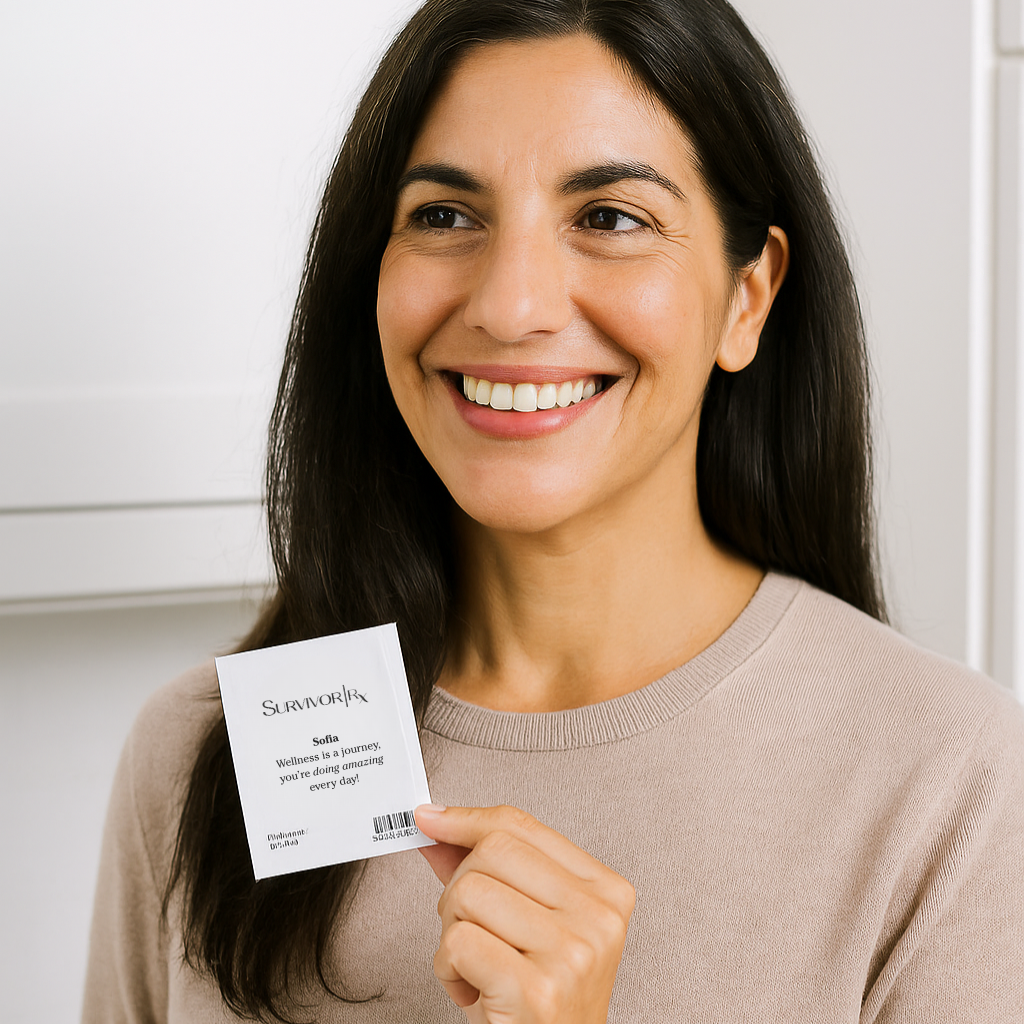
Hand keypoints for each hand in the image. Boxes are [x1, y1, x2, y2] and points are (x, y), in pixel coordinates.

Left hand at [414, 804, 634, 1023]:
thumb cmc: (540, 1001)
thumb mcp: (524, 924)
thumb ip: (487, 869)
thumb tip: (438, 824)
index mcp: (604, 890)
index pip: (520, 825)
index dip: (466, 820)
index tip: (432, 820)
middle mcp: (597, 917)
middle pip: (492, 850)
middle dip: (459, 887)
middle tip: (471, 929)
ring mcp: (572, 953)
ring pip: (469, 892)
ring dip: (451, 933)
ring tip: (477, 964)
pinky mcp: (538, 991)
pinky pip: (458, 943)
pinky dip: (447, 969)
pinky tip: (472, 988)